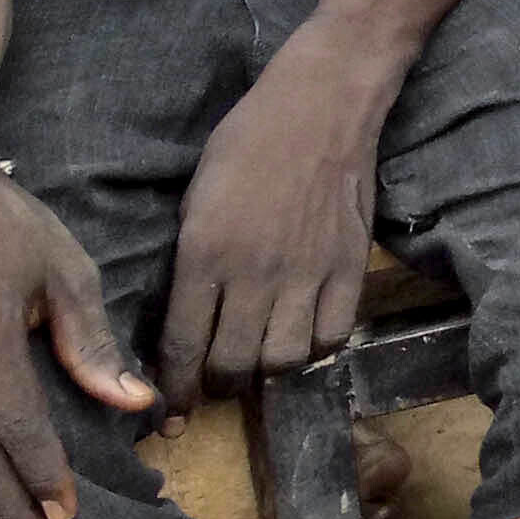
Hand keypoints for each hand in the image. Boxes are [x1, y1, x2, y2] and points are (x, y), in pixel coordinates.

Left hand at [161, 33, 395, 390]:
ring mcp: (306, 271)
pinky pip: (332, 335)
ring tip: (259, 364)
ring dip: (266, 373)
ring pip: (283, 359)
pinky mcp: (349, 266)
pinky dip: (314, 350)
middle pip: (233, 363)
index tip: (171, 414)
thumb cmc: (246, 141)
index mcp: (203, 253)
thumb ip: (191, 263)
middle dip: (218, 387)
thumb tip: (188, 319)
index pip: (182, 344)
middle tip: (214, 386)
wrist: (322, 104)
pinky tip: (302, 340)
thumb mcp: (195, 199)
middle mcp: (253, 271)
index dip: (174, 390)